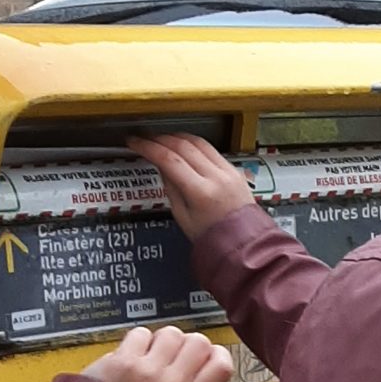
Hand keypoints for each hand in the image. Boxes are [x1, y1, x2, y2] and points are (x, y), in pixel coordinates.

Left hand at [85, 325, 233, 381]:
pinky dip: (137, 340)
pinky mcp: (125, 359)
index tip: (207, 353)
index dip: (217, 353)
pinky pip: (142, 333)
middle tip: (173, 353)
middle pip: (199, 341)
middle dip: (187, 342)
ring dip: (161, 339)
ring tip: (151, 354)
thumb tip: (204, 348)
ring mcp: (148, 370)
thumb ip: (194, 379)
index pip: (222, 365)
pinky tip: (132, 354)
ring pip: (171, 333)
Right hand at [129, 132, 255, 239]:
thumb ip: (170, 188)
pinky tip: (185, 147)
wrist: (245, 244)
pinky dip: (195, 145)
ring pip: (199, 142)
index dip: (148, 147)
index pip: (169, 159)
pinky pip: (212, 150)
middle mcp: (217, 178)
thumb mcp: (182, 216)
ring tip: (163, 139)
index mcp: (201, 192)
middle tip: (146, 138)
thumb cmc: (214, 237)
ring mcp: (229, 172)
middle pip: (183, 145)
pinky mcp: (235, 171)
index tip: (134, 142)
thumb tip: (160, 165)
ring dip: (178, 137)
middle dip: (160, 138)